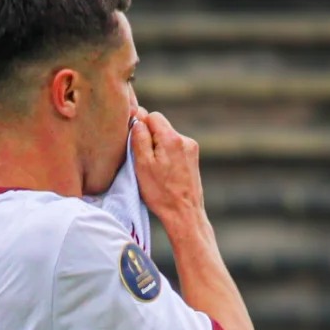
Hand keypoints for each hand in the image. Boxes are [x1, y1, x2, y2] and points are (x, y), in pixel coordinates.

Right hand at [130, 111, 205, 230]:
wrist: (184, 213)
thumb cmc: (161, 193)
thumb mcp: (142, 164)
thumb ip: (139, 138)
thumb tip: (137, 120)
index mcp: (171, 138)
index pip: (153, 116)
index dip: (141, 127)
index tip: (136, 143)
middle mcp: (184, 140)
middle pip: (161, 126)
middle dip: (150, 138)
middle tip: (144, 160)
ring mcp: (191, 149)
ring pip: (168, 138)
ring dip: (158, 148)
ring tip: (155, 169)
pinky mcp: (193, 158)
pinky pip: (175, 148)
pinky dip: (167, 156)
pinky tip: (165, 172)